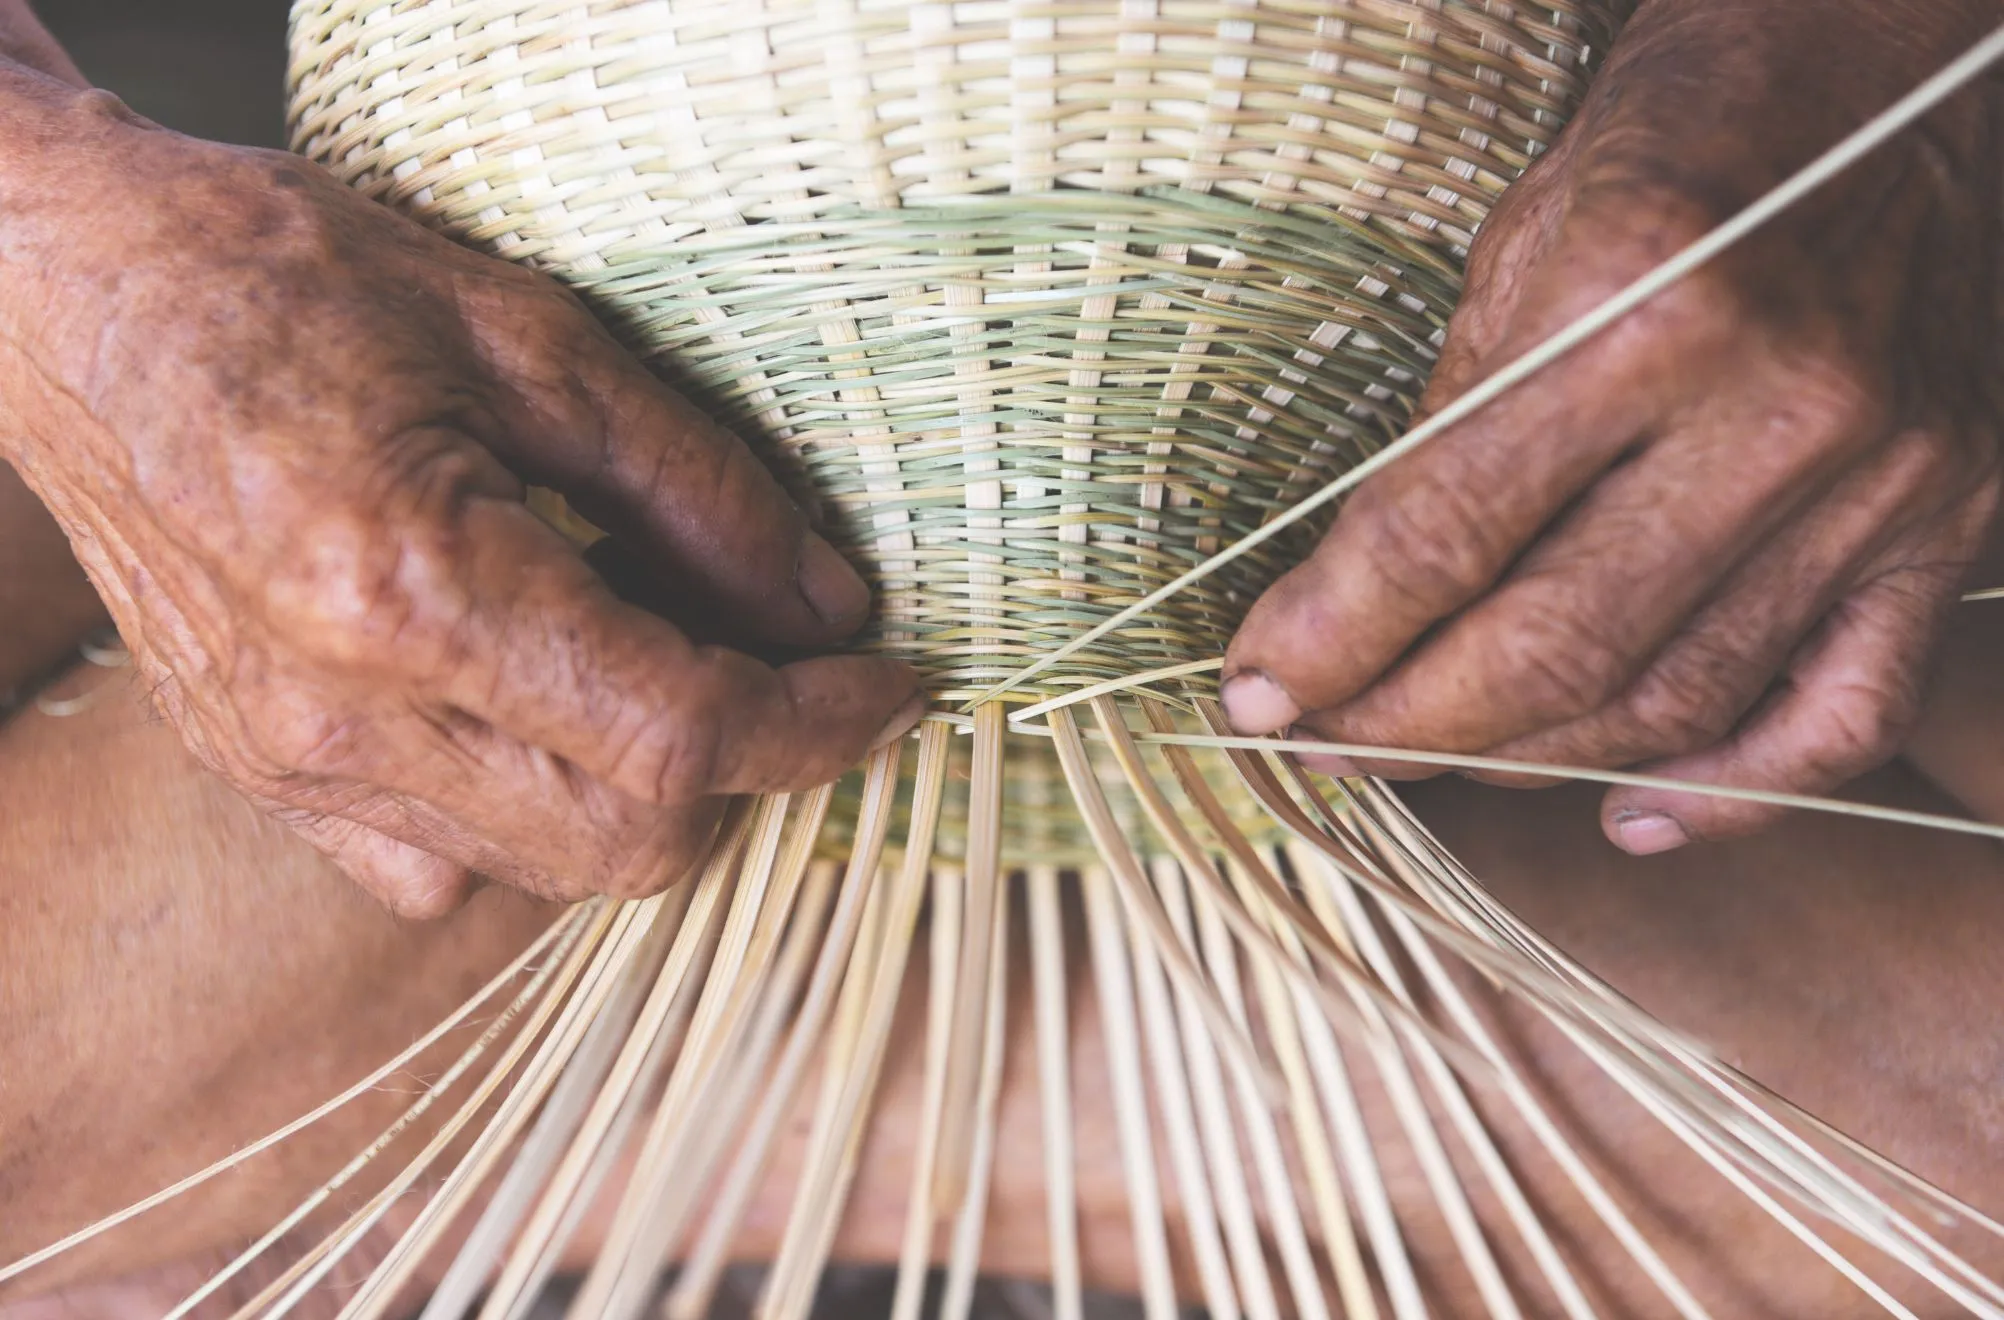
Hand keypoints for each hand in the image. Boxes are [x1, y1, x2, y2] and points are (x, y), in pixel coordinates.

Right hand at [0, 80, 921, 914]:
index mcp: (414, 591)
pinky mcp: (259, 771)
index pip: (683, 734)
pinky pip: (437, 868)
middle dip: (750, 764)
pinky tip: (537, 703)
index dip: (821, 726)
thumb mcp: (525, 332)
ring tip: (661, 652)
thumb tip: (831, 604)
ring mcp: (288, 762)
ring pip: (545, 868)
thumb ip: (697, 488)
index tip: (894, 684)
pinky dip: (531, 813)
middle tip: (784, 654)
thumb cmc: (277, 274)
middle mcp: (343, 714)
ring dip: (649, 787)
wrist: (63, 293)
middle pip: (629, 839)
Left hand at [1222, 0, 2003, 854]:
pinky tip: (1628, 813)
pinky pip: (1839, 716)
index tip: (1255, 694)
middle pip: (1552, 646)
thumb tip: (1355, 601)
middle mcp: (1773, 406)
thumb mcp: (1523, 242)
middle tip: (1322, 741)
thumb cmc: (1680, 141)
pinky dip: (1730, 792)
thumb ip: (1453, 429)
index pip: (1442, 534)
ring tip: (1430, 760)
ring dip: (1526, 760)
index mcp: (1640, 305)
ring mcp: (1877, 478)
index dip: (1329, 638)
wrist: (1885, 75)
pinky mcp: (1947, 521)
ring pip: (1671, 699)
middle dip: (1406, 720)